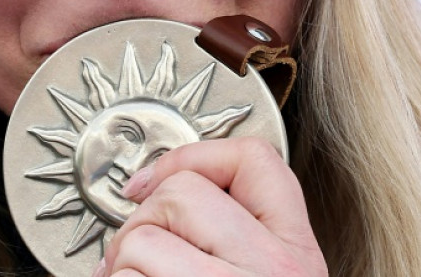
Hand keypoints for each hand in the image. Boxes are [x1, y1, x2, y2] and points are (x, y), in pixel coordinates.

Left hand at [94, 137, 327, 276]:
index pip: (255, 158)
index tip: (152, 181)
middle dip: (141, 223)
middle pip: (181, 193)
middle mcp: (278, 268)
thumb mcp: (265, 275)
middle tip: (136, 258)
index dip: (192, 156)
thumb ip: (235, 234)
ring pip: (144, 239)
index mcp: (298, 253)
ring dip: (121, 266)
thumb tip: (152, 191)